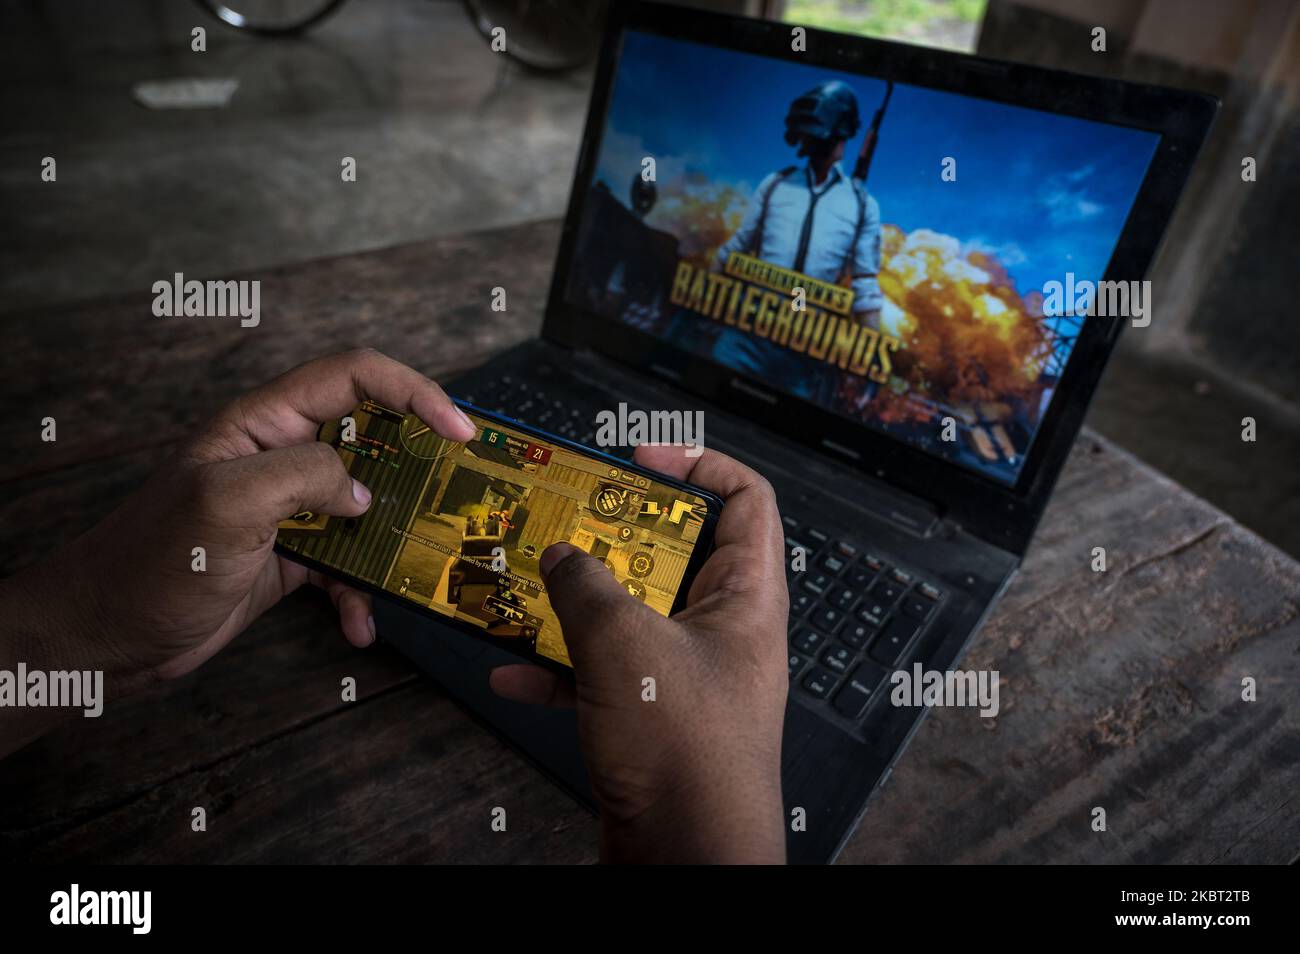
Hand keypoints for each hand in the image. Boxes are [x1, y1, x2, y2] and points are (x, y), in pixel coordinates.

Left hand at [2, 350, 474, 695]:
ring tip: (420, 571)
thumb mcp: (228, 503)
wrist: (107, 636)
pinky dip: (359, 596)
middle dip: (420, 469)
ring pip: (369, 509)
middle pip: (373, 439)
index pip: (353, 378)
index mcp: (264, 423)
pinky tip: (360, 626)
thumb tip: (363, 492)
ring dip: (395, 544)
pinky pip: (346, 566)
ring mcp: (290, 509)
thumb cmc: (152, 562)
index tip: (460, 430)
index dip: (414, 392)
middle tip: (460, 498)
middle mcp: (282, 457)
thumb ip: (305, 476)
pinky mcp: (291, 557)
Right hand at [491, 445, 788, 862]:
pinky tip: (511, 669)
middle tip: (567, 516)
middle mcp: (723, 631)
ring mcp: (687, 675)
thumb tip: (560, 555)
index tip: (642, 455)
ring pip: (630, 613)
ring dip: (576, 600)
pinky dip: (559, 668)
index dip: (700, 464)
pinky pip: (603, 673)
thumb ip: (587, 587)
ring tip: (529, 581)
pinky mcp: (653, 717)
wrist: (685, 860)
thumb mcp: (626, 646)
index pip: (748, 500)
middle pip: (674, 552)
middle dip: (614, 534)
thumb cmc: (686, 754)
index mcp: (747, 599)